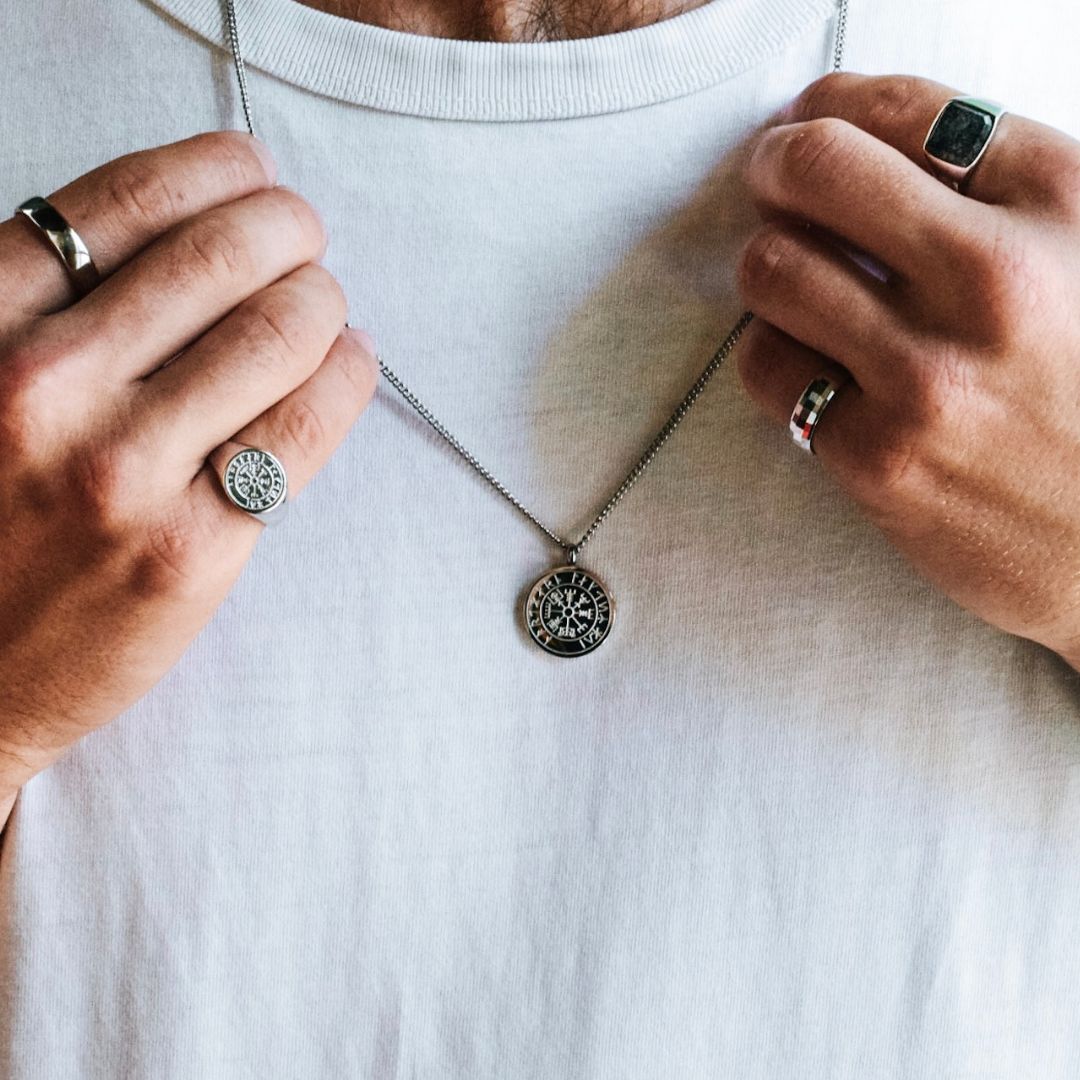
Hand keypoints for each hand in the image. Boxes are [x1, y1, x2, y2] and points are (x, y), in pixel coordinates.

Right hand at [0, 132, 376, 820]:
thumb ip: (58, 303)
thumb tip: (200, 223)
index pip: (129, 203)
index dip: (217, 168)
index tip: (253, 170)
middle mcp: (46, 387)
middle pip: (222, 257)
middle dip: (290, 227)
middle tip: (304, 236)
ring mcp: (124, 472)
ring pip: (279, 331)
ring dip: (324, 298)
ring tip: (325, 303)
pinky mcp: (193, 546)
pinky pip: (306, 426)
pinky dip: (347, 374)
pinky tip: (349, 360)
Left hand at [735, 72, 1079, 668]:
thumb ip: (1008, 191)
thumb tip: (878, 140)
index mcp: (1063, 206)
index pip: (907, 110)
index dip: (832, 105)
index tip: (809, 120)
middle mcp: (993, 280)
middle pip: (816, 171)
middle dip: (774, 166)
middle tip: (774, 184)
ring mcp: (928, 375)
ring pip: (771, 268)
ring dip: (768, 264)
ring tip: (795, 282)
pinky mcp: (878, 458)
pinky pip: (766, 368)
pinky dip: (772, 350)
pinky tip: (806, 358)